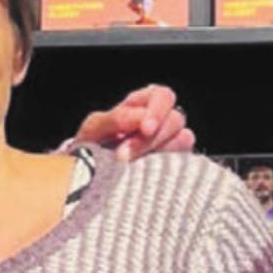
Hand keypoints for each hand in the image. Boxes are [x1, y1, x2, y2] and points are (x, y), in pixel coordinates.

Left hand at [74, 84, 194, 161]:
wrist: (89, 175)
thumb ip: (114, 119)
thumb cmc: (91, 147)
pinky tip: (145, 172)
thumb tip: (140, 118)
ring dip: (157, 152)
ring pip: (183, 139)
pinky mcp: (173, 163)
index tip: (145, 129)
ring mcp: (169, 143)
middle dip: (151, 138)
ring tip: (129, 165)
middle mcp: (160, 121)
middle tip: (124, 154)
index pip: (162, 96)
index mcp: (141, 106)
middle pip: (175, 119)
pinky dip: (166, 165)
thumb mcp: (93, 129)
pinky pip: (182, 161)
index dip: (157, 111)